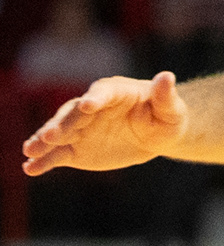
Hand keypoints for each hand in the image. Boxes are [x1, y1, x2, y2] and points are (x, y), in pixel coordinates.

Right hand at [22, 72, 187, 174]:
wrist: (155, 136)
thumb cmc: (166, 116)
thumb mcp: (171, 108)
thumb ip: (165, 95)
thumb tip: (167, 76)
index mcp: (113, 92)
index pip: (101, 94)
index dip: (95, 98)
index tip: (87, 105)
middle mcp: (90, 108)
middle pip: (73, 114)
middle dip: (61, 124)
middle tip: (49, 135)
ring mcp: (80, 129)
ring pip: (59, 133)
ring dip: (43, 141)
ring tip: (30, 152)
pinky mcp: (75, 149)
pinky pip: (57, 155)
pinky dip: (44, 161)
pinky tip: (30, 169)